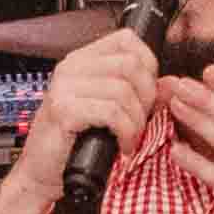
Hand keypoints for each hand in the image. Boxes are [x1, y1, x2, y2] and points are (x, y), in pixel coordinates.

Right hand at [8, 29, 162, 198]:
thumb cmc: (73, 144)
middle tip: (141, 122)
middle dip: (146, 97)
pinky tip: (122, 145)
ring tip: (130, 137)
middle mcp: (71, 68)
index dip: (148, 65)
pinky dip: (125, 132)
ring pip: (123, 90)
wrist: (41, 173)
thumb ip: (142, 95)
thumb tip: (172, 84)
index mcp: (82, 62)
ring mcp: (65, 87)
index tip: (147, 94)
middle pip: (130, 64)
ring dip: (136, 121)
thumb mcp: (112, 114)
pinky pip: (112, 112)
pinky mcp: (64, 110)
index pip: (127, 41)